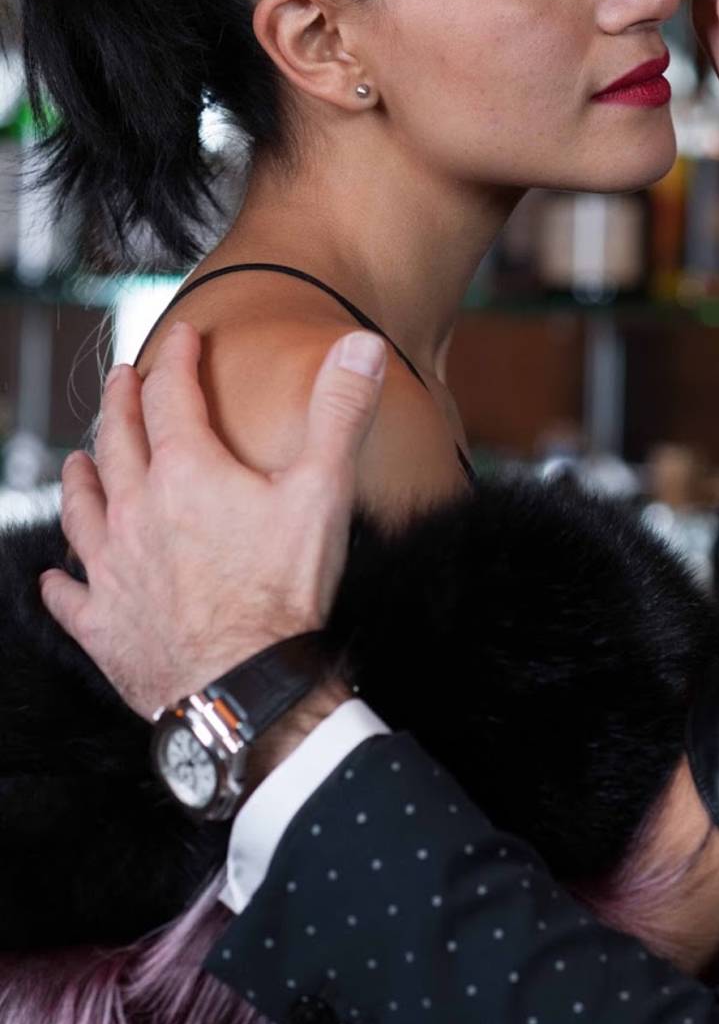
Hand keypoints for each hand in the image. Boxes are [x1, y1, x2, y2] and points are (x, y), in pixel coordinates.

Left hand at [40, 320, 386, 717]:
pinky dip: (59, 583)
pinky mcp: (103, 625)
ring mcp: (112, 570)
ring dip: (79, 478)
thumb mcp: (323, 490)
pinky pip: (69, 598)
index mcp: (186, 472)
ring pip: (81, 510)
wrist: (245, 688)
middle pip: (116, 442)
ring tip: (77, 458)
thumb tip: (359, 344)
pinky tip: (53, 576)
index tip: (182, 336)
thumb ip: (340, 411)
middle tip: (122, 379)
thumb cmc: (283, 592)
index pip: (170, 396)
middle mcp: (135, 512)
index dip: (176, 359)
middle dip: (120, 403)